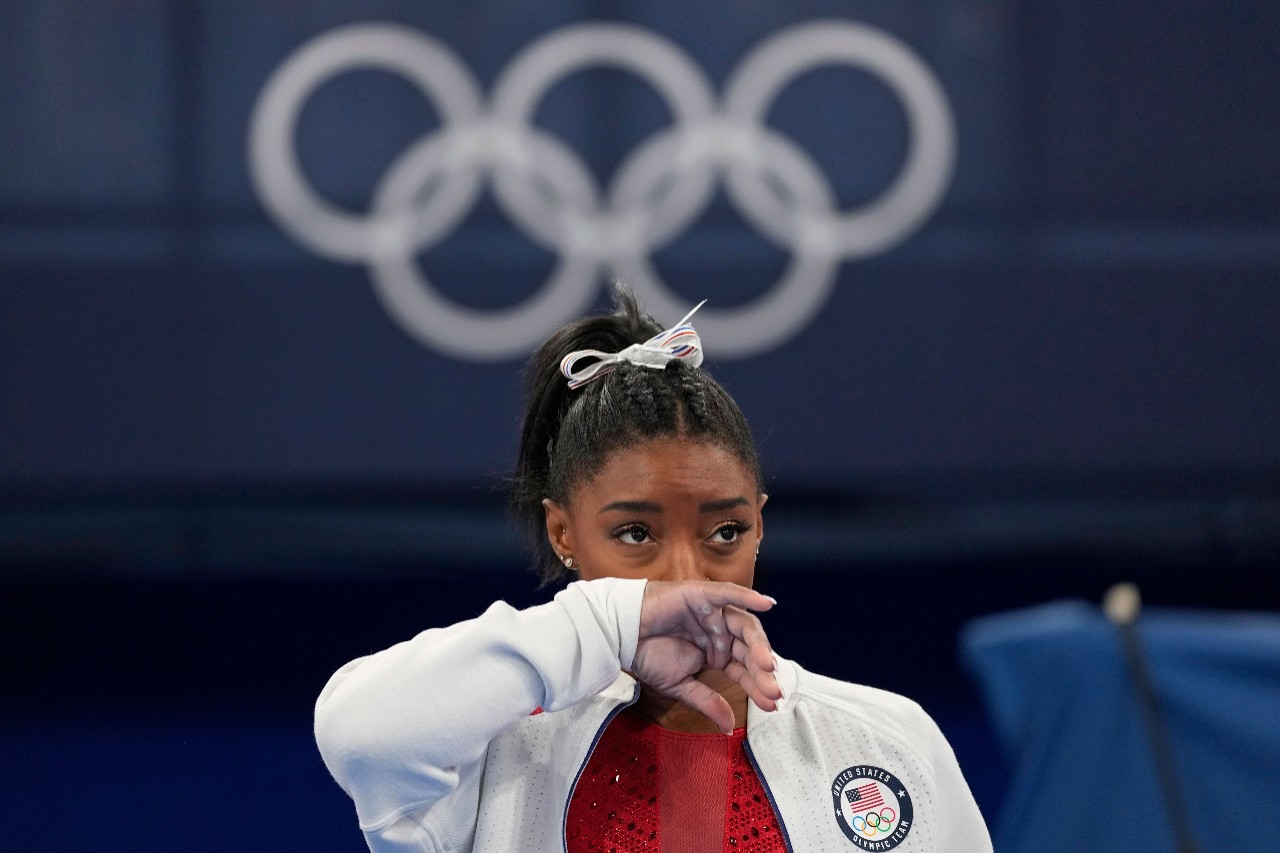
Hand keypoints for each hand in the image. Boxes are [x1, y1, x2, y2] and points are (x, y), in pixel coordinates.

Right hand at [631, 581, 780, 732]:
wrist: (620, 636)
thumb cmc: (647, 655)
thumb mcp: (681, 685)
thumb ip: (708, 702)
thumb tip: (729, 728)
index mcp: (716, 652)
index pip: (743, 669)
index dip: (757, 686)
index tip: (771, 705)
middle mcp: (719, 632)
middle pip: (749, 649)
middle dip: (762, 671)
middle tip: (773, 690)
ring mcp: (713, 613)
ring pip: (744, 626)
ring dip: (759, 644)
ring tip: (767, 665)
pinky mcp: (702, 595)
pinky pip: (729, 593)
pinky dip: (748, 596)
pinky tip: (766, 603)